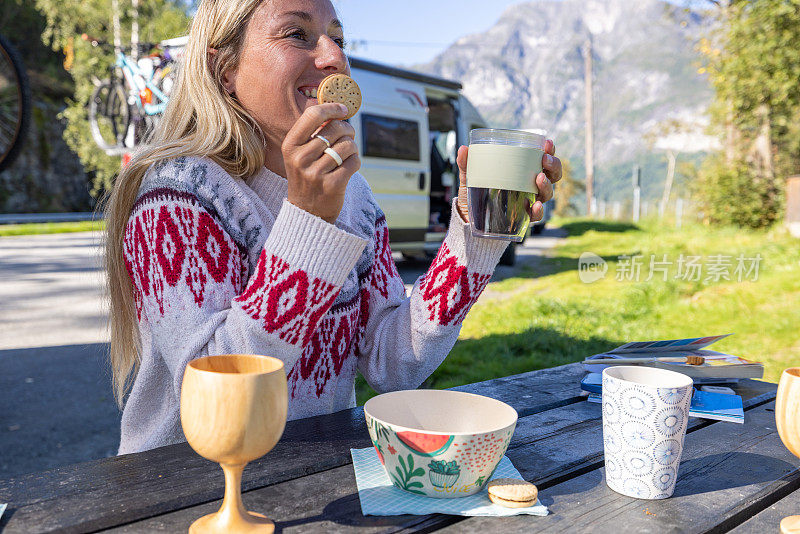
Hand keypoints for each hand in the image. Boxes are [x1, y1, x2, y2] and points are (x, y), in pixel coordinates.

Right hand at [282, 103, 360, 223]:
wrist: (307, 212)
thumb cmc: (307, 176)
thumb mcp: (300, 154)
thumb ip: (314, 132)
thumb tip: (338, 109)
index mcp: (290, 146)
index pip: (312, 115)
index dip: (332, 108)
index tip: (343, 109)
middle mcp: (300, 158)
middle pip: (335, 129)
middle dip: (347, 130)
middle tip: (348, 136)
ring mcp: (315, 173)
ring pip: (347, 145)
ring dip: (352, 148)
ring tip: (346, 155)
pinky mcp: (332, 185)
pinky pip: (354, 162)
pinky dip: (355, 162)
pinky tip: (349, 167)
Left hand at [455, 139, 562, 222]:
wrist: (469, 220)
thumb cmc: (474, 194)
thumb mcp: (471, 178)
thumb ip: (467, 164)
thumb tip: (463, 149)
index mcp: (523, 172)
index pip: (542, 159)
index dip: (549, 151)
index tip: (547, 143)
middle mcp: (531, 186)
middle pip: (552, 175)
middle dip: (554, 165)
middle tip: (545, 159)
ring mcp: (529, 201)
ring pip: (547, 193)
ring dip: (547, 184)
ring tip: (539, 178)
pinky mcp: (523, 218)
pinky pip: (536, 215)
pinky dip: (538, 211)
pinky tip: (535, 205)